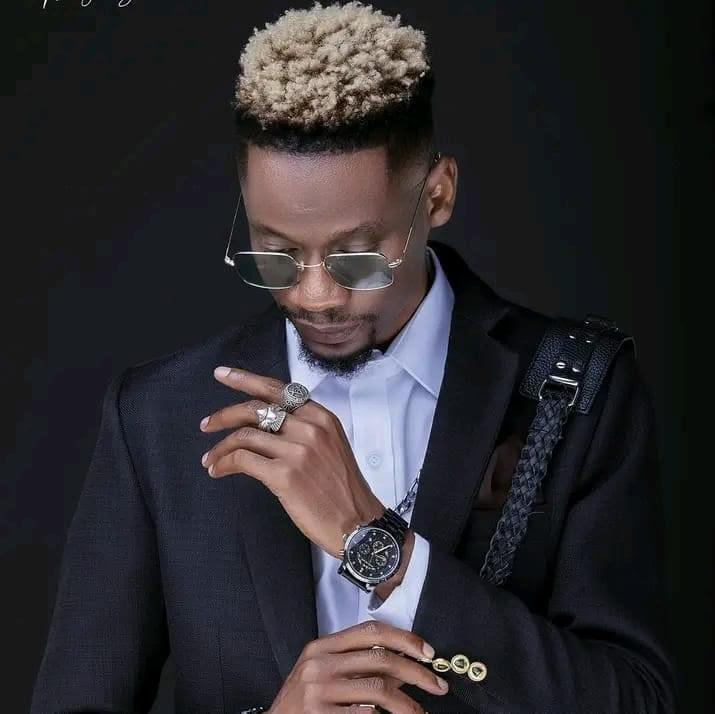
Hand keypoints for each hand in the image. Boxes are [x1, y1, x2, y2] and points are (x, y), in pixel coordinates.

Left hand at [200, 366, 387, 556]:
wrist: (357, 522)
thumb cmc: (342, 488)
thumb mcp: (330, 445)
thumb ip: (303, 428)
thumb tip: (264, 424)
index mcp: (321, 416)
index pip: (276, 389)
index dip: (244, 379)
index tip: (222, 374)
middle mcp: (309, 427)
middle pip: (255, 409)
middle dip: (224, 415)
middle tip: (206, 425)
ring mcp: (297, 451)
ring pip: (244, 436)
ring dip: (220, 447)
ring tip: (209, 459)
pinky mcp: (285, 475)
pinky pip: (242, 460)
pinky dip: (224, 464)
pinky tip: (218, 471)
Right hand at [269, 621, 447, 712]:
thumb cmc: (301, 704)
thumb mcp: (323, 674)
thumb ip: (356, 666)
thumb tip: (404, 666)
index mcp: (322, 647)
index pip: (371, 631)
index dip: (404, 638)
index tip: (428, 652)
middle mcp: (319, 664)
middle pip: (380, 659)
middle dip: (417, 673)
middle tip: (438, 686)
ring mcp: (317, 691)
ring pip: (378, 690)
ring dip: (408, 704)